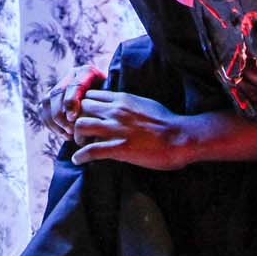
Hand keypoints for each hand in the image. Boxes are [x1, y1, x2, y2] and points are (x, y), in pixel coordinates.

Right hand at [43, 66, 106, 137]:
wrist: (111, 106)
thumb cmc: (114, 106)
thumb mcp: (113, 102)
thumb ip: (104, 104)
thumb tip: (88, 117)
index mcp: (87, 72)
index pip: (74, 85)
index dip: (71, 102)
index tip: (73, 119)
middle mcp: (71, 75)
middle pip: (57, 93)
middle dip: (61, 114)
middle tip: (71, 131)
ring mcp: (60, 85)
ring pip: (46, 101)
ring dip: (54, 121)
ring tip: (68, 134)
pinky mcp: (53, 98)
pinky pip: (43, 109)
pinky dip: (50, 123)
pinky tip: (63, 134)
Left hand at [71, 91, 200, 170]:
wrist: (180, 138)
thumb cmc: (167, 123)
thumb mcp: (145, 104)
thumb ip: (128, 104)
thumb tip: (120, 107)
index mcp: (122, 99)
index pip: (90, 95)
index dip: (83, 107)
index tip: (85, 117)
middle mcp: (115, 111)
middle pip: (81, 108)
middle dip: (76, 120)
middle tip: (80, 132)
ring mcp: (116, 129)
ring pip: (81, 126)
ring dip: (77, 137)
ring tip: (81, 145)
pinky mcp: (119, 148)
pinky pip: (91, 150)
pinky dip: (80, 156)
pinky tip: (78, 160)